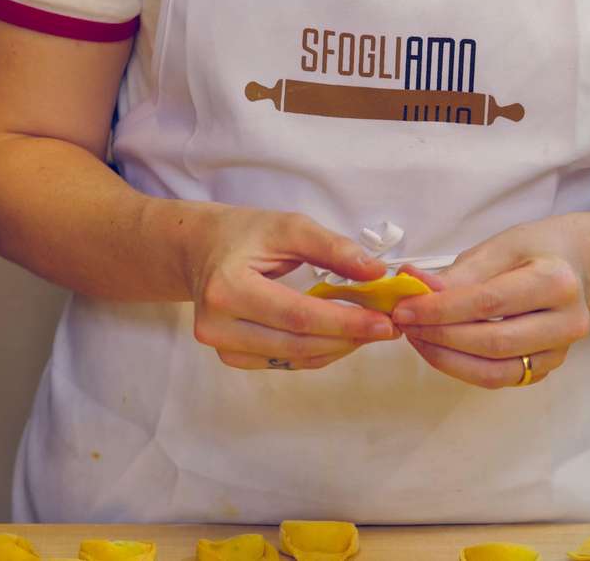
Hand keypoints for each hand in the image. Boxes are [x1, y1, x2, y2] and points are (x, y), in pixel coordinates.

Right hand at [186, 205, 399, 370]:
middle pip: (297, 343)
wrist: (202, 249)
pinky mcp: (229, 357)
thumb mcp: (289, 227)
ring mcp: (220, 346)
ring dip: (337, 347)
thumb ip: (333, 248)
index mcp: (227, 287)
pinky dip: (317, 352)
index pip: (297, 315)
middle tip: (387, 328)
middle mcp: (217, 324)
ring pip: (293, 358)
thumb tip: (376, 273)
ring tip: (369, 330)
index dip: (344, 322)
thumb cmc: (245, 234)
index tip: (384, 321)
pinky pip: (284, 361)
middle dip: (348, 337)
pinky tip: (340, 336)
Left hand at [391, 217, 589, 388]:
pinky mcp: (547, 368)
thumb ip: (459, 274)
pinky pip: (500, 378)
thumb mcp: (500, 246)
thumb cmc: (537, 250)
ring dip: (447, 359)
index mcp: (557, 282)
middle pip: (492, 342)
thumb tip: (416, 289)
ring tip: (417, 337)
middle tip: (405, 323)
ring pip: (495, 371)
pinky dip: (463, 368)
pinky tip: (440, 349)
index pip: (489, 303)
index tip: (405, 308)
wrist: (578, 266)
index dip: (441, 309)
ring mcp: (560, 352)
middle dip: (440, 336)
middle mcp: (567, 322)